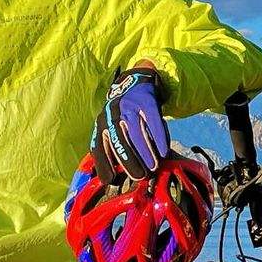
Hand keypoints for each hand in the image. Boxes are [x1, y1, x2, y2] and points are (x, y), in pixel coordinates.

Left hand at [93, 66, 168, 183]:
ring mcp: (129, 107)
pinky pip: (153, 121)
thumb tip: (115, 178)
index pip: (98, 147)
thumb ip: (112, 146)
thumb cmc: (123, 114)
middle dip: (129, 161)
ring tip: (153, 167)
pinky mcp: (146, 101)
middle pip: (119, 141)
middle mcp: (111, 115)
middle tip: (139, 176)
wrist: (135, 81)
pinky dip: (159, 137)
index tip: (111, 181)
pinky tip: (164, 150)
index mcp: (101, 124)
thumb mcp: (111, 126)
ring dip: (145, 152)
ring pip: (136, 132)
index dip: (103, 164)